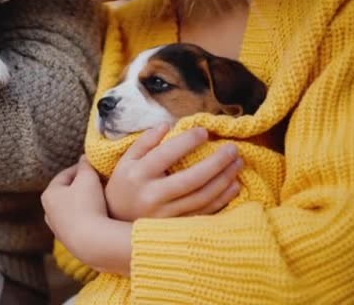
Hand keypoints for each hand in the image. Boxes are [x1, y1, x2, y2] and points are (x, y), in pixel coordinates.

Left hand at [42, 156, 132, 275]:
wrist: (91, 241)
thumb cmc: (87, 205)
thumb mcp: (88, 178)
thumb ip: (85, 165)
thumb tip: (84, 157)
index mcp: (49, 194)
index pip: (65, 175)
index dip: (81, 168)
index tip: (94, 166)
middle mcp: (48, 212)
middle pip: (67, 192)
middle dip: (81, 185)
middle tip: (98, 181)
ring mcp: (58, 228)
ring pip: (72, 208)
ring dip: (84, 202)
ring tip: (100, 198)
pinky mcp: (69, 241)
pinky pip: (78, 222)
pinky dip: (86, 216)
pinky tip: (99, 215)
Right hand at [105, 124, 242, 221]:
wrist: (114, 223)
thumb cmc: (123, 186)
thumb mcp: (126, 161)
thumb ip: (144, 142)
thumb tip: (167, 125)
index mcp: (138, 175)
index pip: (166, 154)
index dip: (188, 142)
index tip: (205, 131)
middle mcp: (152, 196)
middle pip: (191, 179)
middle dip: (217, 162)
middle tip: (233, 148)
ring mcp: (165, 215)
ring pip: (202, 197)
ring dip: (224, 179)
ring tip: (238, 163)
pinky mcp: (175, 228)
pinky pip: (204, 213)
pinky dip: (222, 199)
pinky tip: (234, 186)